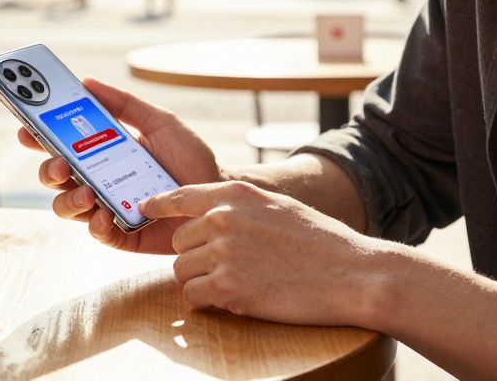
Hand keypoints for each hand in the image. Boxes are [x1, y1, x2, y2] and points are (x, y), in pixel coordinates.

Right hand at [17, 77, 223, 254]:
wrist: (219, 196)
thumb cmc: (191, 159)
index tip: (26, 129)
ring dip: (69, 199)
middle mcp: (98, 180)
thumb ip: (125, 105)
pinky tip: (105, 215)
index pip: (61, 144)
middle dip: (48, 169)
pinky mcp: (123, 235)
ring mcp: (107, 208)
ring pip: (66, 207)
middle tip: (61, 164)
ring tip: (88, 193)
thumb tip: (87, 81)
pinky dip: (96, 224)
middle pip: (54, 177)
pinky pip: (96, 232)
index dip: (38, 137)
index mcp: (102, 152)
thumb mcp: (160, 123)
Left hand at [139, 181, 381, 326]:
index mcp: (236, 193)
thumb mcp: (277, 207)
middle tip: (224, 269)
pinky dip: (207, 303)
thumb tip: (210, 218)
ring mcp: (223, 252)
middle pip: (180, 241)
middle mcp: (223, 218)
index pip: (181, 195)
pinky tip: (234, 300)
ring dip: (201, 282)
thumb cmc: (321, 242)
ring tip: (234, 285)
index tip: (145, 208)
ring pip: (182, 271)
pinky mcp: (227, 287)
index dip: (160, 204)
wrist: (351, 273)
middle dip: (196, 257)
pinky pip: (194, 297)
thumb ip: (240, 207)